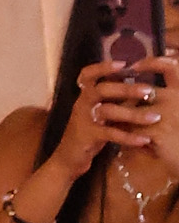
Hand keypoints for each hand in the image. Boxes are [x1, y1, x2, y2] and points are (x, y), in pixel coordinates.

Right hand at [55, 54, 178, 183]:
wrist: (68, 159)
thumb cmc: (88, 134)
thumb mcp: (101, 114)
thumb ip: (115, 101)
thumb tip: (140, 88)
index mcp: (85, 96)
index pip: (88, 75)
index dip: (103, 67)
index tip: (124, 63)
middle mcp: (82, 104)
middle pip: (102, 89)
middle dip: (127, 89)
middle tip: (148, 90)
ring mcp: (83, 120)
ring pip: (108, 111)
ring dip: (133, 114)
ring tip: (154, 117)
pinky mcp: (87, 137)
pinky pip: (110, 134)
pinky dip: (128, 137)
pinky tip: (143, 140)